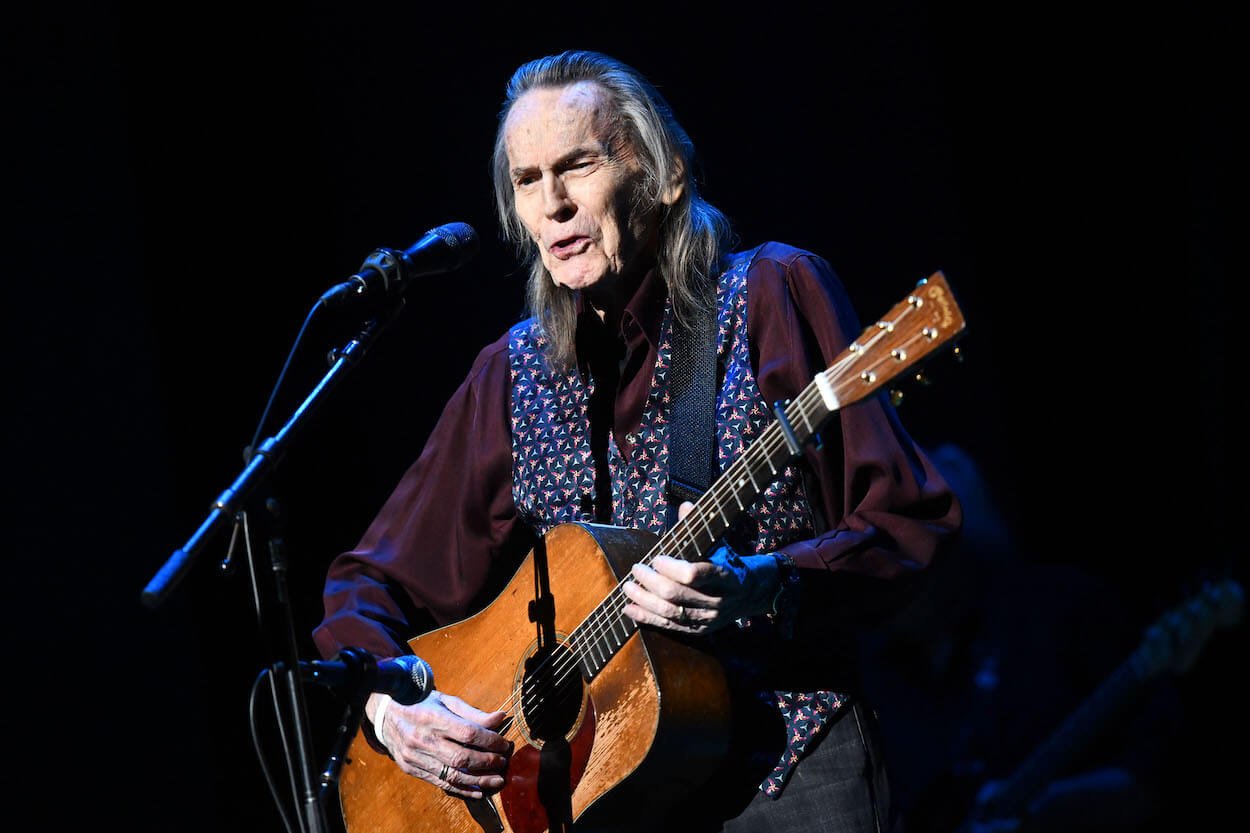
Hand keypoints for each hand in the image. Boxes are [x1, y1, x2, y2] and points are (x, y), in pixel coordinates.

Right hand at [370, 690, 511, 798]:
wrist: (385, 714)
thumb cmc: (421, 704)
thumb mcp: (445, 700)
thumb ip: (473, 713)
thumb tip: (501, 718)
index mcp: (432, 717)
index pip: (467, 733)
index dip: (490, 741)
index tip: (505, 744)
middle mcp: (421, 739)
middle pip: (461, 757)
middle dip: (488, 763)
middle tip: (504, 762)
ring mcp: (414, 756)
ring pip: (452, 775)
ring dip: (479, 780)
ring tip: (497, 780)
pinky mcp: (411, 769)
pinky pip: (440, 783)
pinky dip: (462, 789)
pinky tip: (478, 790)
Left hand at [621, 502, 778, 633]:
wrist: (748, 595)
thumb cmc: (728, 563)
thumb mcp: (720, 545)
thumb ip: (700, 528)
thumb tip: (685, 506)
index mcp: (725, 577)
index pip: (694, 574)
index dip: (671, 567)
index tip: (656, 558)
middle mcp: (718, 601)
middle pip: (676, 594)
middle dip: (651, 581)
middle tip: (637, 569)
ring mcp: (708, 619)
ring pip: (669, 612)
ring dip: (644, 599)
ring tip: (628, 588)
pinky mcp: (698, 631)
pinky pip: (668, 627)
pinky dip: (646, 617)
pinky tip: (629, 609)